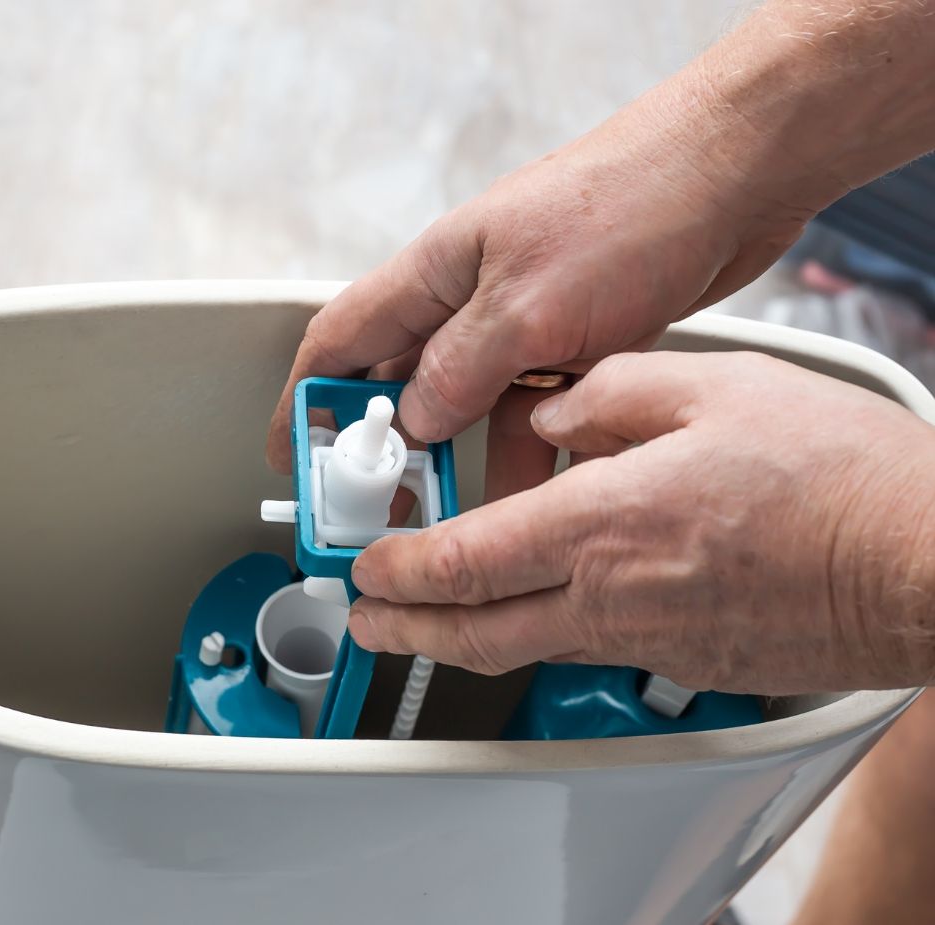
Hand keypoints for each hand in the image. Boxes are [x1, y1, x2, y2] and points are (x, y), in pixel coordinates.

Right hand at [266, 67, 824, 499]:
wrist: (734, 176)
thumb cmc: (630, 203)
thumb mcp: (527, 304)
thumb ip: (459, 369)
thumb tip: (413, 421)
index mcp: (437, 273)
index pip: (342, 341)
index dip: (306, 400)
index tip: (291, 456)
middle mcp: (472, 299)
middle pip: (401, 383)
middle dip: (383, 448)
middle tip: (376, 506)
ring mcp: (524, 322)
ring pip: (470, 407)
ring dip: (459, 461)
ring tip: (452, 519)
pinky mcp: (575, 340)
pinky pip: (534, 411)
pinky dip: (530, 453)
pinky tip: (535, 493)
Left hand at [347, 352, 934, 693]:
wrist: (921, 561)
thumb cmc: (833, 476)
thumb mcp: (710, 387)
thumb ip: (611, 394)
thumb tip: (558, 411)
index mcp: (604, 521)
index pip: (466, 559)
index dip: (400, 569)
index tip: (366, 568)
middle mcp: (612, 594)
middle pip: (475, 629)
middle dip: (405, 627)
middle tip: (367, 622)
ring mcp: (649, 639)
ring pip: (525, 647)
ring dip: (462, 637)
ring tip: (428, 626)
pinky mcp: (685, 660)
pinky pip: (592, 647)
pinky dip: (543, 632)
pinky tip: (543, 610)